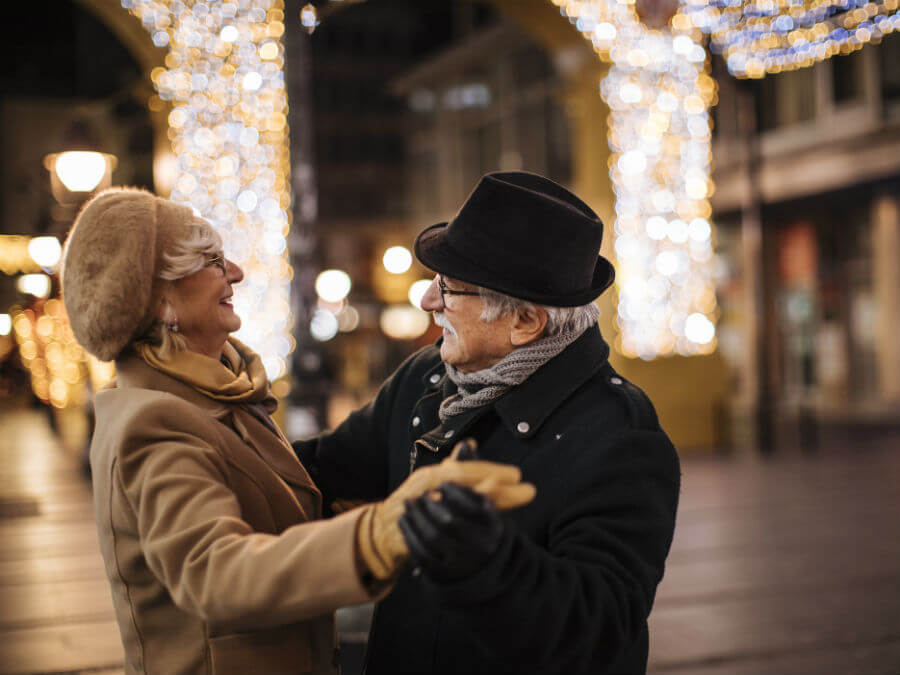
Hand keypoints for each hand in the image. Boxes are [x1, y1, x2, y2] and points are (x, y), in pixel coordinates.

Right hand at [355, 442, 534, 579]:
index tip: (518, 475)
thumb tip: (471, 444)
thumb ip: (453, 466)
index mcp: (433, 476)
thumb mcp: (432, 482)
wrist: (382, 531)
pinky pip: (448, 526)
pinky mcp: (421, 529)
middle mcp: (427, 488)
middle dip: (500, 486)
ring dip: (490, 502)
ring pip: (460, 503)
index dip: (494, 472)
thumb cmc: (415, 504)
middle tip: (528, 490)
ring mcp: (423, 508)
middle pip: (468, 483)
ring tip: (516, 500)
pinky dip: (467, 522)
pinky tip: (488, 523)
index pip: (467, 470)